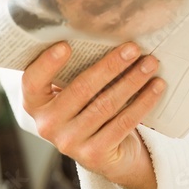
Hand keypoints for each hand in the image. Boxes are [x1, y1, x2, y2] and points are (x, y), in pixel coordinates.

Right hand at [21, 41, 164, 188]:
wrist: (105, 155)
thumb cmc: (86, 109)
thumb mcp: (71, 91)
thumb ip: (73, 70)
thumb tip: (103, 33)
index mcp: (35, 103)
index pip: (32, 81)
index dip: (47, 64)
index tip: (66, 44)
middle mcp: (47, 125)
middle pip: (81, 89)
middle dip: (111, 65)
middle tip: (133, 48)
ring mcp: (69, 143)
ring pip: (105, 104)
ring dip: (132, 81)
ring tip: (150, 64)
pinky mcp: (94, 155)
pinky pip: (122, 123)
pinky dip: (143, 102)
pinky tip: (156, 87)